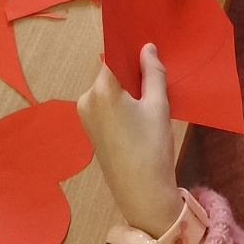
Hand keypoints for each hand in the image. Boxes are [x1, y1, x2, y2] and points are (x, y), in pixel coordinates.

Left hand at [78, 48, 181, 236]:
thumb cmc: (153, 148)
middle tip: (154, 79)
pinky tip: (137, 116)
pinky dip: (119, 103)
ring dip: (125, 88)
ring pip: (107, 89)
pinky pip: (104, 104)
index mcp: (102, 90)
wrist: (142, 195)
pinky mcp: (89, 129)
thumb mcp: (158, 106)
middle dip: (129, 72)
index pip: (112, 56)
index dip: (129, 50)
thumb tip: (146, 48)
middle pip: (109, 72)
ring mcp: (85, 115)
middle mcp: (86, 98)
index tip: (145, 49)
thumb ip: (153, 73)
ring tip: (148, 101)